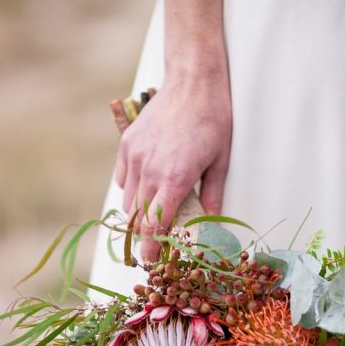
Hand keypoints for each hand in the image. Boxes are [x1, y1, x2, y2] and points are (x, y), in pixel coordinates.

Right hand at [115, 72, 231, 262]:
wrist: (193, 82)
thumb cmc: (213, 121)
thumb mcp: (221, 162)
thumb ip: (213, 195)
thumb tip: (211, 222)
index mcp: (174, 180)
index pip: (156, 226)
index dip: (152, 248)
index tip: (153, 263)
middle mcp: (149, 171)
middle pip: (138, 218)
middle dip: (143, 239)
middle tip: (150, 252)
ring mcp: (135, 157)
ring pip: (128, 200)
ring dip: (138, 215)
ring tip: (150, 221)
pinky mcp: (127, 145)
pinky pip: (123, 179)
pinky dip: (131, 191)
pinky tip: (144, 191)